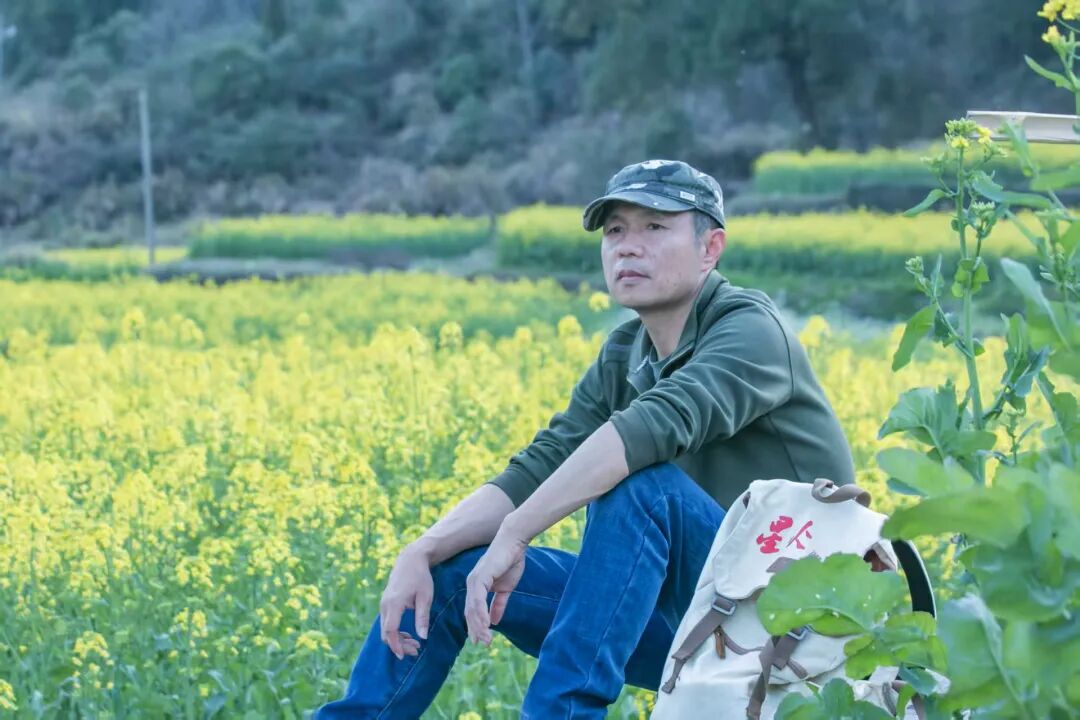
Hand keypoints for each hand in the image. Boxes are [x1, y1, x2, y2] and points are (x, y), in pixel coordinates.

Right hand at [378, 544, 434, 659]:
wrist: (410, 559)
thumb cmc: (421, 577)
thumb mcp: (425, 596)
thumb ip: (423, 617)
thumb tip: (423, 637)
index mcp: (394, 603)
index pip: (390, 630)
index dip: (396, 645)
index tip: (404, 655)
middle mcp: (385, 605)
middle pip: (386, 633)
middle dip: (399, 645)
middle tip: (416, 650)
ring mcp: (383, 604)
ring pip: (385, 629)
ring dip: (397, 639)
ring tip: (415, 644)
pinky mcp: (385, 604)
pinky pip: (386, 622)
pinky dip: (395, 631)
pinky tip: (408, 634)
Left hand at [464, 531, 526, 646]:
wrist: (514, 542)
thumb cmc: (510, 561)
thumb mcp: (506, 588)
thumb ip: (499, 603)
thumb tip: (495, 622)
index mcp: (477, 587)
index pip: (472, 611)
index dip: (476, 626)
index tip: (480, 641)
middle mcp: (472, 585)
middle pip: (470, 613)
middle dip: (476, 630)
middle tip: (482, 644)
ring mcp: (474, 581)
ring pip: (473, 609)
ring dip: (479, 626)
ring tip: (485, 639)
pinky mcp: (480, 577)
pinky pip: (478, 599)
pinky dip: (481, 613)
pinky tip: (487, 625)